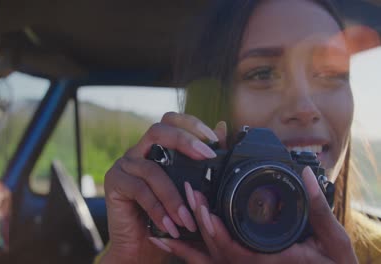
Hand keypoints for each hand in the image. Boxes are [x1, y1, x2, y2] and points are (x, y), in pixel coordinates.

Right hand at [101, 112, 226, 263]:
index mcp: (157, 148)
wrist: (142, 247)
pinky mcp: (114, 183)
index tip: (213, 140)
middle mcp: (139, 152)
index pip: (171, 121)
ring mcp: (125, 165)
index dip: (191, 124)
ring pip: (151, 169)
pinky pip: (139, 190)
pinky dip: (157, 209)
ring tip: (188, 219)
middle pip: (158, 130)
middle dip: (184, 140)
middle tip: (206, 157)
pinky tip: (170, 225)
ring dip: (173, 195)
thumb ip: (204, 161)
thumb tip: (222, 127)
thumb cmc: (169, 217)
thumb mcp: (190, 190)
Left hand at [154, 167, 357, 263]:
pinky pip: (210, 261)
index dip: (217, 232)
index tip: (204, 211)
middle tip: (188, 193)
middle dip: (199, 223)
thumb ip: (318, 208)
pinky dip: (189, 253)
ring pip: (208, 258)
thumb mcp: (332, 239)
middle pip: (214, 251)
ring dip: (187, 241)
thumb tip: (306, 174)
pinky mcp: (242, 263)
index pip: (234, 251)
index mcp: (266, 262)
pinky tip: (170, 242)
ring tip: (164, 225)